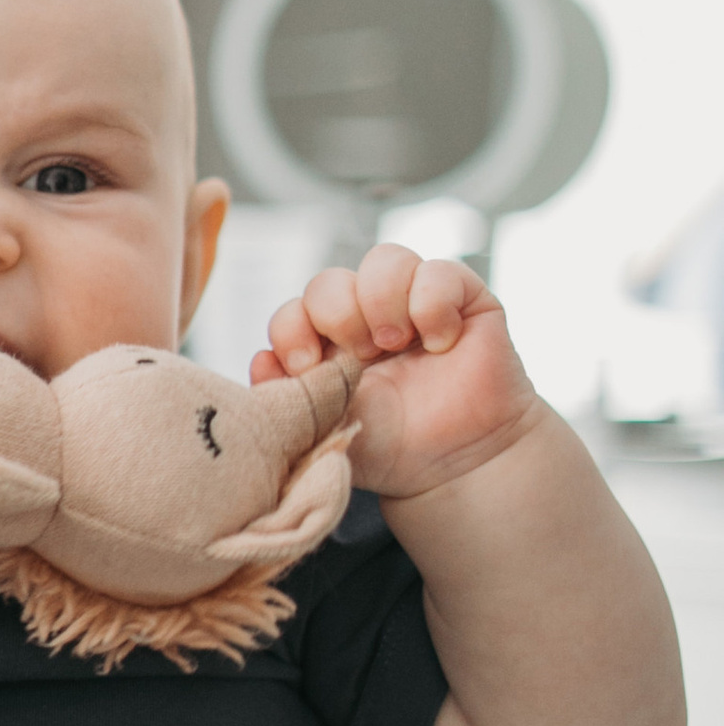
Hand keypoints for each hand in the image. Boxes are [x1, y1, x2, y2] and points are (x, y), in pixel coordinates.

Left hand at [255, 248, 538, 499]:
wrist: (458, 466)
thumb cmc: (391, 449)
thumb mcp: (328, 428)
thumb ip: (289, 398)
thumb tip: (260, 360)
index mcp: (330, 343)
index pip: (295, 310)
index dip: (291, 329)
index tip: (305, 366)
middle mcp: (368, 315)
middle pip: (330, 280)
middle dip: (335, 314)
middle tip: (360, 355)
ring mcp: (415, 302)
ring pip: (385, 258)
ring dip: (381, 300)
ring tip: (396, 343)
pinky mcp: (464, 299)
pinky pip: (439, 270)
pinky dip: (433, 304)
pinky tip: (441, 344)